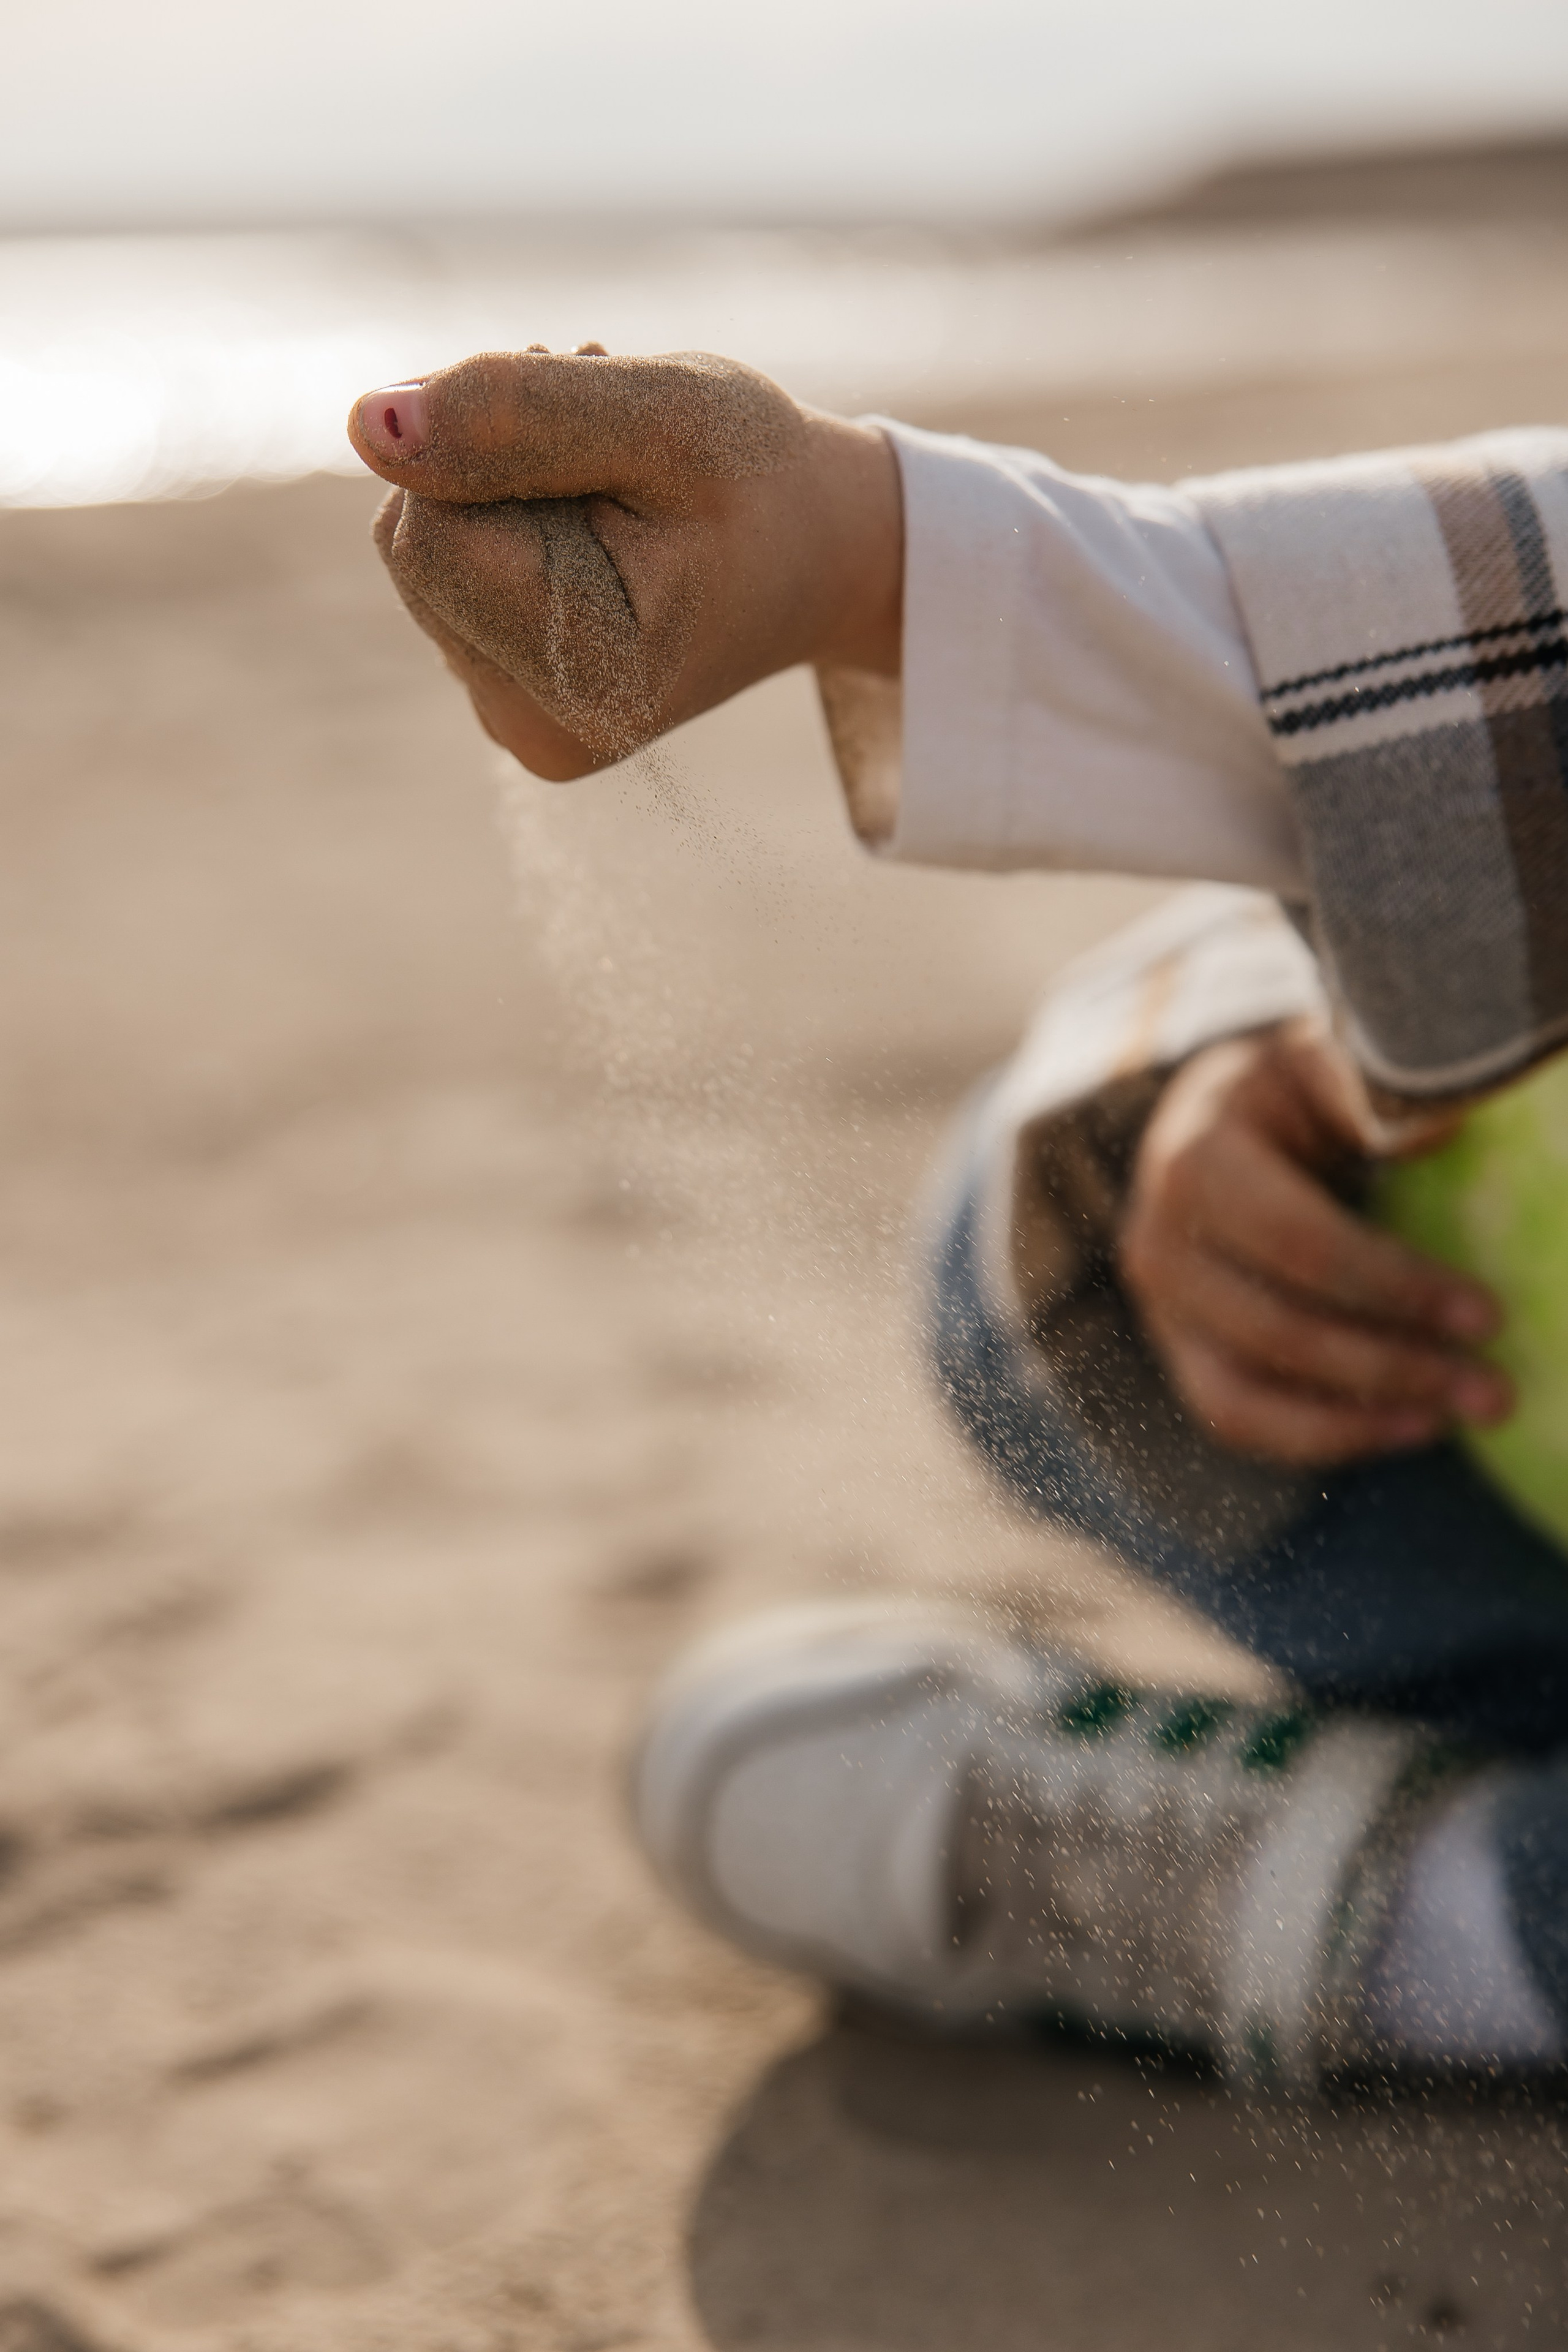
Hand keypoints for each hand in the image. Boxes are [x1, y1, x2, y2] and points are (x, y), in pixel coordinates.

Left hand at [348, 347, 902, 777]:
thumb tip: (364, 422)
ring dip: (501, 481)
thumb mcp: (664, 414)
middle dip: (490, 462)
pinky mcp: (507, 694)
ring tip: (612, 480)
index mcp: (580, 682)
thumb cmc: (763, 483)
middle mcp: (530, 727)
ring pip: (422, 549)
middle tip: (609, 445)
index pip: (426, 528)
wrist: (827, 552)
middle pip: (411, 543)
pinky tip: (595, 517)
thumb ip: (516, 411)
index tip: (599, 431)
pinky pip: (447, 574)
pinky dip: (507, 520)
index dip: (493, 446)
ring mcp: (514, 720)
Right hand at [1118, 1016, 1511, 1465]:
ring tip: (1459, 1418)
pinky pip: (1239, 1420)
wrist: (1224, 1122)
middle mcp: (1158, 1240)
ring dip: (1363, 1418)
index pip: (1299, 1242)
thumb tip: (1435, 1129)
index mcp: (1196, 1158)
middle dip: (1396, 1365)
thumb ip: (1368, 1089)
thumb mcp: (1325, 1065)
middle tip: (1496, 1390)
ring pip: (1249, 1395)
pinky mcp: (1178, 1354)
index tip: (1487, 1314)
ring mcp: (1160, 1308)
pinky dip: (1322, 1438)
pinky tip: (1408, 1428)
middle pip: (1277, 1328)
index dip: (1394, 1285)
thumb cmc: (1297, 1091)